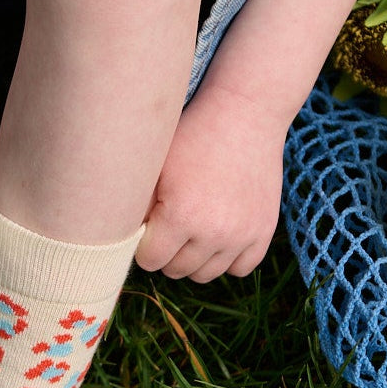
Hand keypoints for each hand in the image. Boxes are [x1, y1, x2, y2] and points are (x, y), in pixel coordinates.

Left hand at [136, 83, 285, 281]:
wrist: (244, 113)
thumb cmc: (191, 136)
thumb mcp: (154, 168)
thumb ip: (137, 209)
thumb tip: (122, 244)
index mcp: (180, 216)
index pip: (150, 260)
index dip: (144, 244)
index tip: (148, 227)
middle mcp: (214, 232)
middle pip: (177, 270)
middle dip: (167, 252)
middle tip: (169, 226)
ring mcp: (242, 235)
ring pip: (206, 274)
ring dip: (194, 258)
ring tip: (191, 231)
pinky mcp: (264, 231)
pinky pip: (241, 268)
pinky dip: (227, 259)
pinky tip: (217, 238)